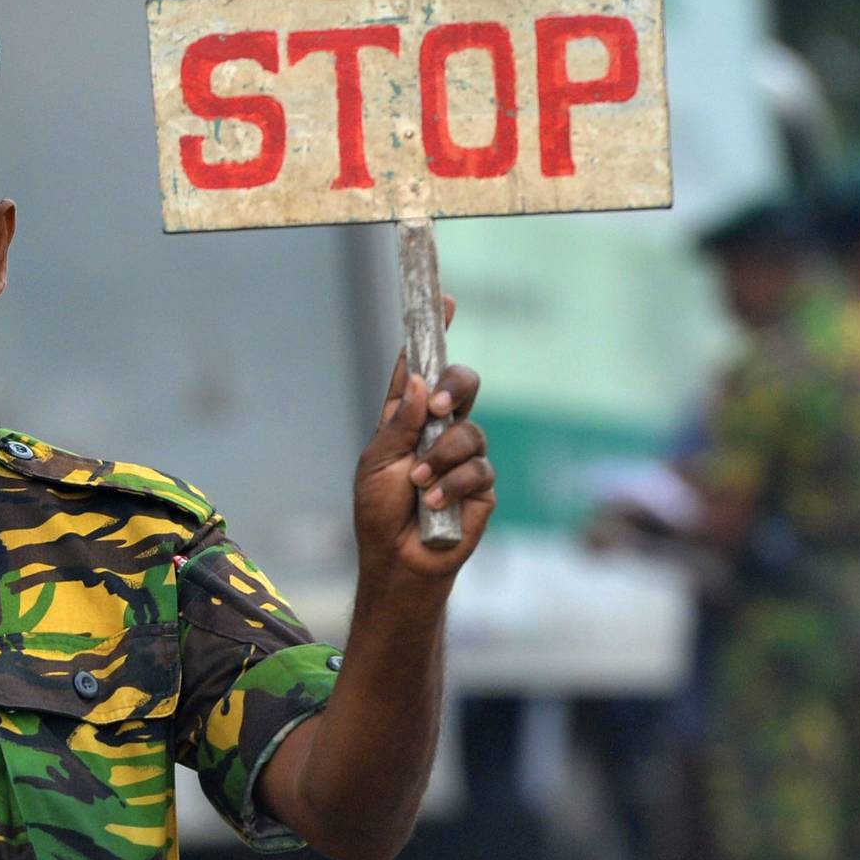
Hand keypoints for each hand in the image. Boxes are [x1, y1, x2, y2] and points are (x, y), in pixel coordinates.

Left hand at [354, 297, 494, 592]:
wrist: (398, 559)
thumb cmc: (379, 511)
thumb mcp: (377, 463)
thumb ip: (400, 423)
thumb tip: (420, 383)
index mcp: (409, 416)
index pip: (423, 367)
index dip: (435, 332)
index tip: (446, 300)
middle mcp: (440, 429)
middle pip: (462, 385)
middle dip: (454, 388)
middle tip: (438, 408)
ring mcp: (464, 456)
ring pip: (471, 431)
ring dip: (443, 456)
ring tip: (421, 482)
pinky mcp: (482, 485)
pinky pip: (480, 468)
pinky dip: (454, 483)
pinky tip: (434, 502)